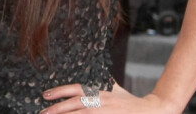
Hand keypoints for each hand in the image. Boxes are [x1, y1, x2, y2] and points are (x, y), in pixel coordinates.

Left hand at [40, 82, 179, 112]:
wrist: (152, 111)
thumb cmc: (131, 102)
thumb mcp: (113, 90)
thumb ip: (100, 87)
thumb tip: (86, 85)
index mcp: (99, 92)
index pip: (75, 89)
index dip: (60, 91)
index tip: (45, 95)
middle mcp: (101, 102)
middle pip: (74, 104)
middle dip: (57, 109)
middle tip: (42, 112)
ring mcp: (105, 113)